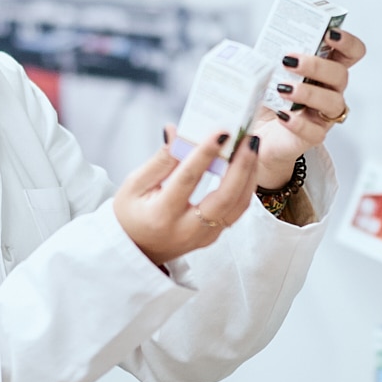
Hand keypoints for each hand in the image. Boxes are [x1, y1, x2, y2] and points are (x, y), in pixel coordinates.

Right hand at [113, 128, 260, 265]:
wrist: (135, 250)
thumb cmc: (129, 215)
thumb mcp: (134, 185)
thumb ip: (160, 159)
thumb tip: (176, 131)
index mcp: (162, 215)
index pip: (188, 179)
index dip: (205, 154)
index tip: (221, 132)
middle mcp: (186, 229)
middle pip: (224, 197)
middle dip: (241, 165)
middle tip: (248, 139)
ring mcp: (203, 237)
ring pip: (237, 206)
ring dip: (248, 175)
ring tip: (251, 147)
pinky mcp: (213, 237)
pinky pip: (235, 211)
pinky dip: (244, 187)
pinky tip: (246, 166)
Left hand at [252, 27, 366, 188]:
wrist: (255, 134)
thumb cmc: (266, 99)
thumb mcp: (267, 71)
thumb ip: (270, 55)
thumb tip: (262, 41)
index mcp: (323, 71)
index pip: (350, 53)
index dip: (347, 42)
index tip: (329, 34)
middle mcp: (330, 92)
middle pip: (340, 75)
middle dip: (316, 65)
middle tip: (289, 60)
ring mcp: (323, 115)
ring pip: (333, 102)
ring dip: (309, 92)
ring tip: (283, 89)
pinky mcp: (312, 136)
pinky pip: (315, 131)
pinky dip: (298, 122)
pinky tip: (283, 115)